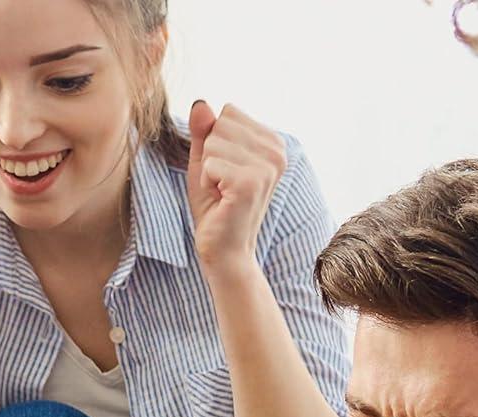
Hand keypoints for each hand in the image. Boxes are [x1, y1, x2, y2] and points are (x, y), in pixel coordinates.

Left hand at [186, 100, 285, 274]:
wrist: (225, 252)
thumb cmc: (216, 208)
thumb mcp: (206, 161)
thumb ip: (204, 131)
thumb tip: (200, 102)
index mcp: (273, 142)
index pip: (228, 112)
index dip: (216, 142)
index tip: (226, 171)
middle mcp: (277, 151)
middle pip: (221, 123)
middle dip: (211, 155)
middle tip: (222, 184)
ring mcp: (267, 167)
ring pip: (214, 142)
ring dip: (208, 170)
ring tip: (222, 193)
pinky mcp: (251, 182)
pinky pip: (210, 162)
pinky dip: (206, 182)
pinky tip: (220, 200)